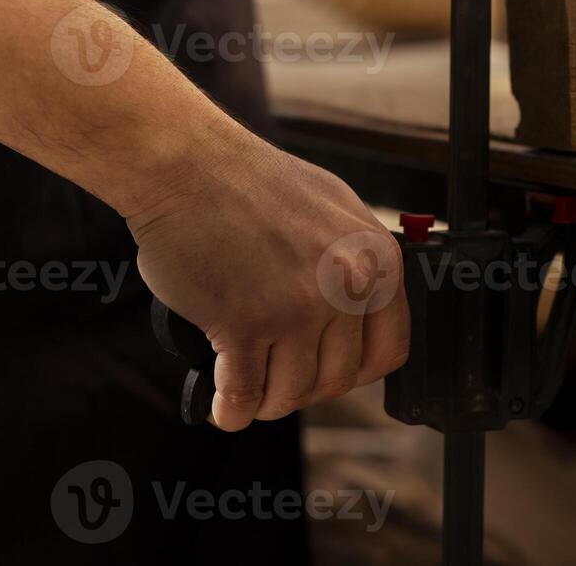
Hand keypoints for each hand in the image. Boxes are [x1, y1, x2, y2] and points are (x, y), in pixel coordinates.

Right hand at [128, 135, 409, 430]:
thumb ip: (354, 263)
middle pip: (337, 379)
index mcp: (377, 261)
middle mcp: (346, 288)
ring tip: (248, 386)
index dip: (354, 370)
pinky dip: (230, 410)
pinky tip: (222, 405)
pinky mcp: (244, 324)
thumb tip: (358, 313)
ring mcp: (296, 308)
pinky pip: (244, 395)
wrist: (188, 165)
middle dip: (305, 386)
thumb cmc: (251, 181)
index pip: (388, 351)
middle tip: (278, 375)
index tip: (329, 369)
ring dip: (267, 400)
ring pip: (291, 393)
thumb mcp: (334, 211)